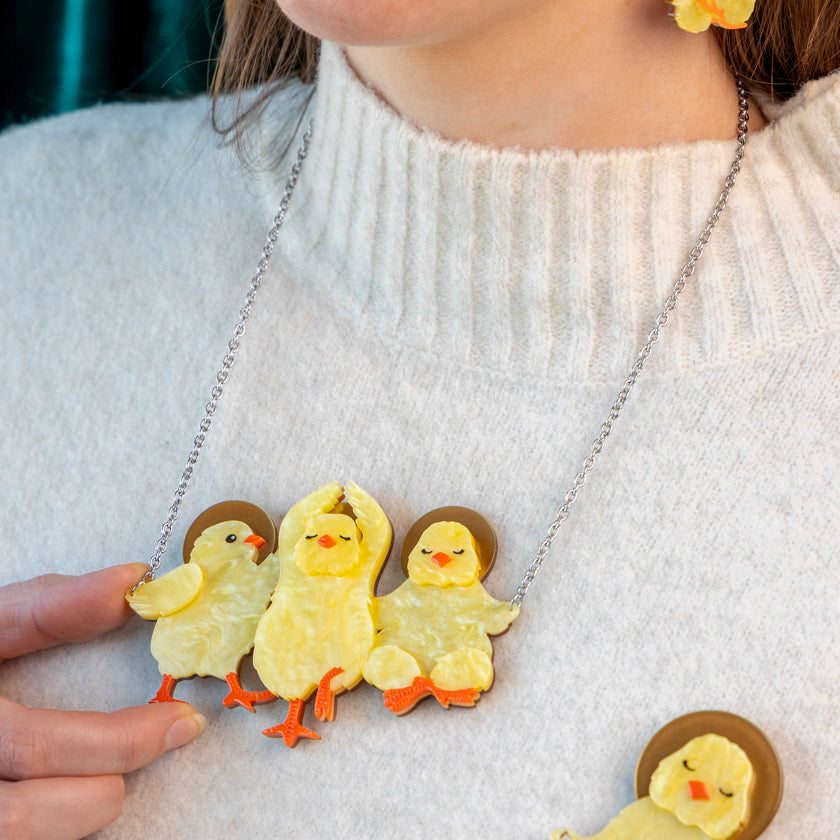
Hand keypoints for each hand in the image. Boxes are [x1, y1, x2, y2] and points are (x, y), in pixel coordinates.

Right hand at [0, 564, 206, 839]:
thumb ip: (49, 607)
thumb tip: (132, 582)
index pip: (37, 745)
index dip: (121, 739)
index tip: (180, 718)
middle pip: (21, 814)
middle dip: (106, 782)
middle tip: (164, 738)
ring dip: (75, 817)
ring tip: (110, 781)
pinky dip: (49, 826)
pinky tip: (66, 794)